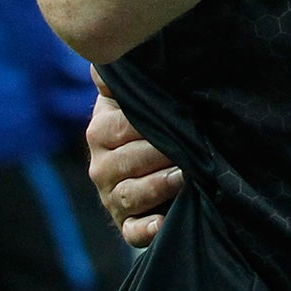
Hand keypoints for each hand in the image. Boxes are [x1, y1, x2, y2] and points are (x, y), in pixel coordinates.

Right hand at [87, 69, 183, 246]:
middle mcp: (101, 166)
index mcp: (101, 130)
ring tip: (186, 175)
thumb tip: (104, 58)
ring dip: (158, 186)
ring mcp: (113, 197)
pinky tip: (164, 221)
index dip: (148, 123)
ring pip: (129, 194)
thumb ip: (121, 77)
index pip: (119, 127)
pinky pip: (133, 232)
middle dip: (159, 153)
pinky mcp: (127, 225)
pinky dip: (147, 229)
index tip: (177, 115)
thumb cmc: (152, 119)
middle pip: (126, 161)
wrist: (161, 160)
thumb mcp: (136, 95)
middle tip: (190, 146)